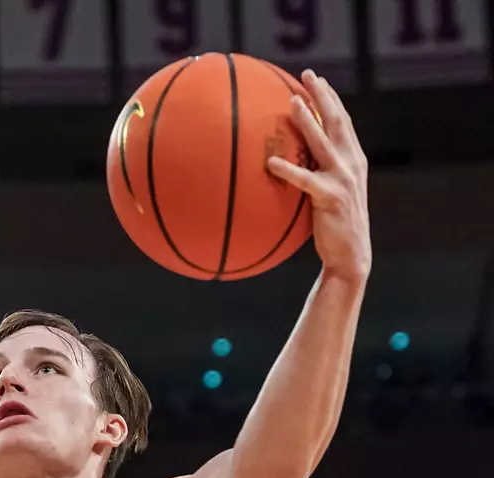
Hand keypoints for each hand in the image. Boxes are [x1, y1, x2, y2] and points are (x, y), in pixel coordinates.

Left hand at [268, 69, 370, 283]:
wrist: (350, 255)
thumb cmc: (334, 226)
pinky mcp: (331, 198)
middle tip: (307, 75)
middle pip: (337, 121)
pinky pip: (305, 180)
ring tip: (292, 103)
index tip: (315, 79)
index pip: (342, 121)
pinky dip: (288, 170)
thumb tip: (288, 160)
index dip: (330, 98)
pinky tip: (271, 163)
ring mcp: (344, 179)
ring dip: (308, 121)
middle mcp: (352, 164)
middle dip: (323, 95)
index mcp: (353, 160)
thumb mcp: (329, 194)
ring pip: (323, 142)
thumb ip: (317, 174)